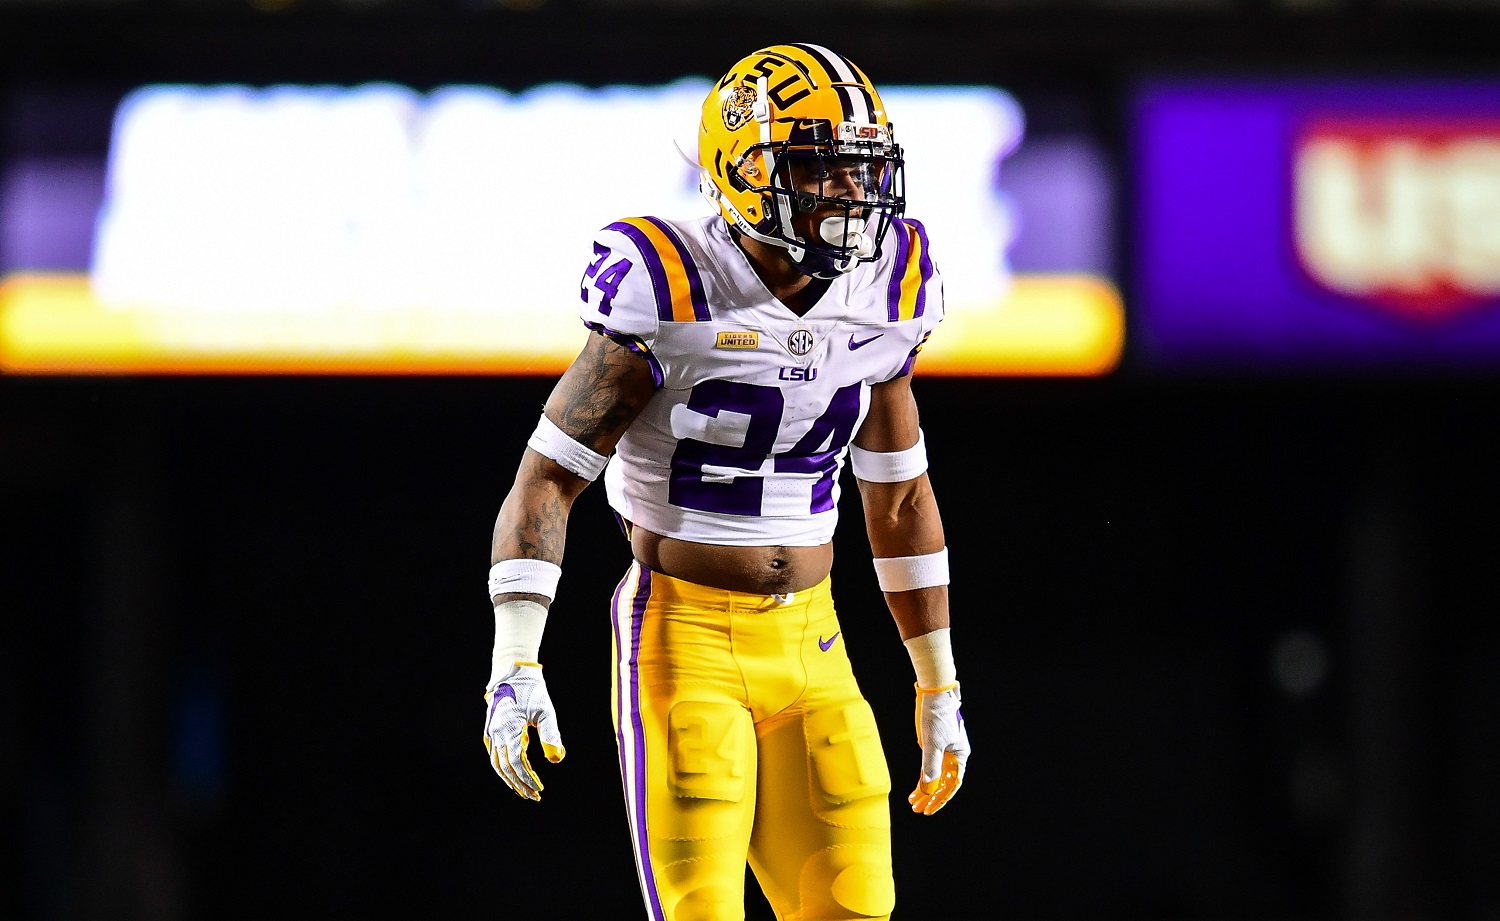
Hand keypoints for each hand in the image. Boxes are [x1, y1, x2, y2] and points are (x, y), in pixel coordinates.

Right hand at [483, 664, 565, 800]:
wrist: (512, 671)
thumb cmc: (532, 690)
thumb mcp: (546, 712)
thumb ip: (551, 736)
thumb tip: (556, 760)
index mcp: (509, 729)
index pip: (518, 763)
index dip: (528, 778)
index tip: (540, 788)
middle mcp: (496, 733)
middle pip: (505, 768)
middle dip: (519, 784)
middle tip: (534, 796)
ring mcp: (491, 731)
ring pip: (496, 763)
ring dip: (509, 779)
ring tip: (522, 789)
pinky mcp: (490, 729)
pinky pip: (493, 754)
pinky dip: (502, 766)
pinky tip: (512, 772)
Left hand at [908, 682, 968, 814]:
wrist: (933, 691)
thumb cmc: (936, 715)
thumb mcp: (932, 743)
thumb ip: (930, 766)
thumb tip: (928, 788)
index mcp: (960, 755)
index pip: (951, 784)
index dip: (940, 799)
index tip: (928, 809)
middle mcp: (954, 754)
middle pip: (943, 782)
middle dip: (930, 797)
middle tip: (917, 809)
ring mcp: (945, 749)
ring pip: (936, 775)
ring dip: (925, 788)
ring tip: (913, 801)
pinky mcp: (936, 743)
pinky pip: (931, 765)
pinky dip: (923, 776)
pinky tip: (916, 786)